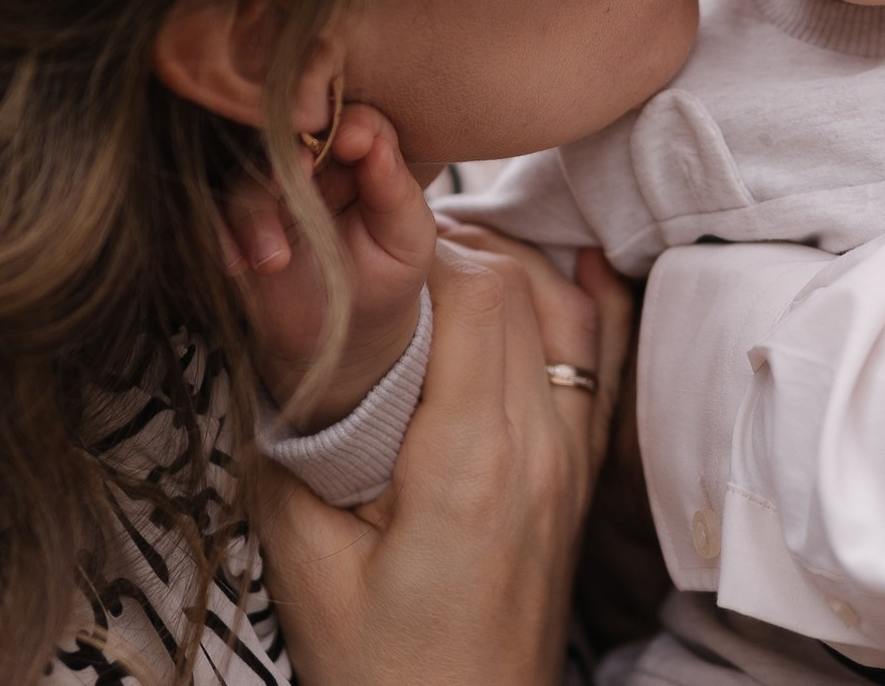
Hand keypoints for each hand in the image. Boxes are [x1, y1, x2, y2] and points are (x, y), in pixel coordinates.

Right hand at [221, 97, 436, 426]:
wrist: (351, 332)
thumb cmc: (387, 273)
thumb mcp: (407, 238)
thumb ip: (394, 191)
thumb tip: (376, 145)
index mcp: (357, 155)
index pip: (352, 119)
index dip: (351, 124)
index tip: (352, 143)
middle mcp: (309, 164)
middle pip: (288, 141)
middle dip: (289, 158)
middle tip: (297, 173)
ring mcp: (268, 193)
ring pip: (248, 181)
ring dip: (256, 215)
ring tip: (274, 261)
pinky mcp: (236, 227)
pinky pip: (217, 219)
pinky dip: (223, 238)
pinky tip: (237, 265)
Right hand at [254, 236, 634, 685]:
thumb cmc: (381, 669)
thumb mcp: (305, 565)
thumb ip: (294, 450)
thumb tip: (281, 347)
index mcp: (471, 462)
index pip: (475, 293)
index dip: (418, 247)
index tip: (360, 244)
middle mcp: (540, 447)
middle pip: (518, 287)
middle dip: (449, 242)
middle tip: (380, 241)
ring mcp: (572, 461)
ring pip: (566, 310)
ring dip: (508, 264)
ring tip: (438, 254)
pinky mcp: (580, 479)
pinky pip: (602, 361)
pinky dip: (587, 302)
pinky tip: (576, 260)